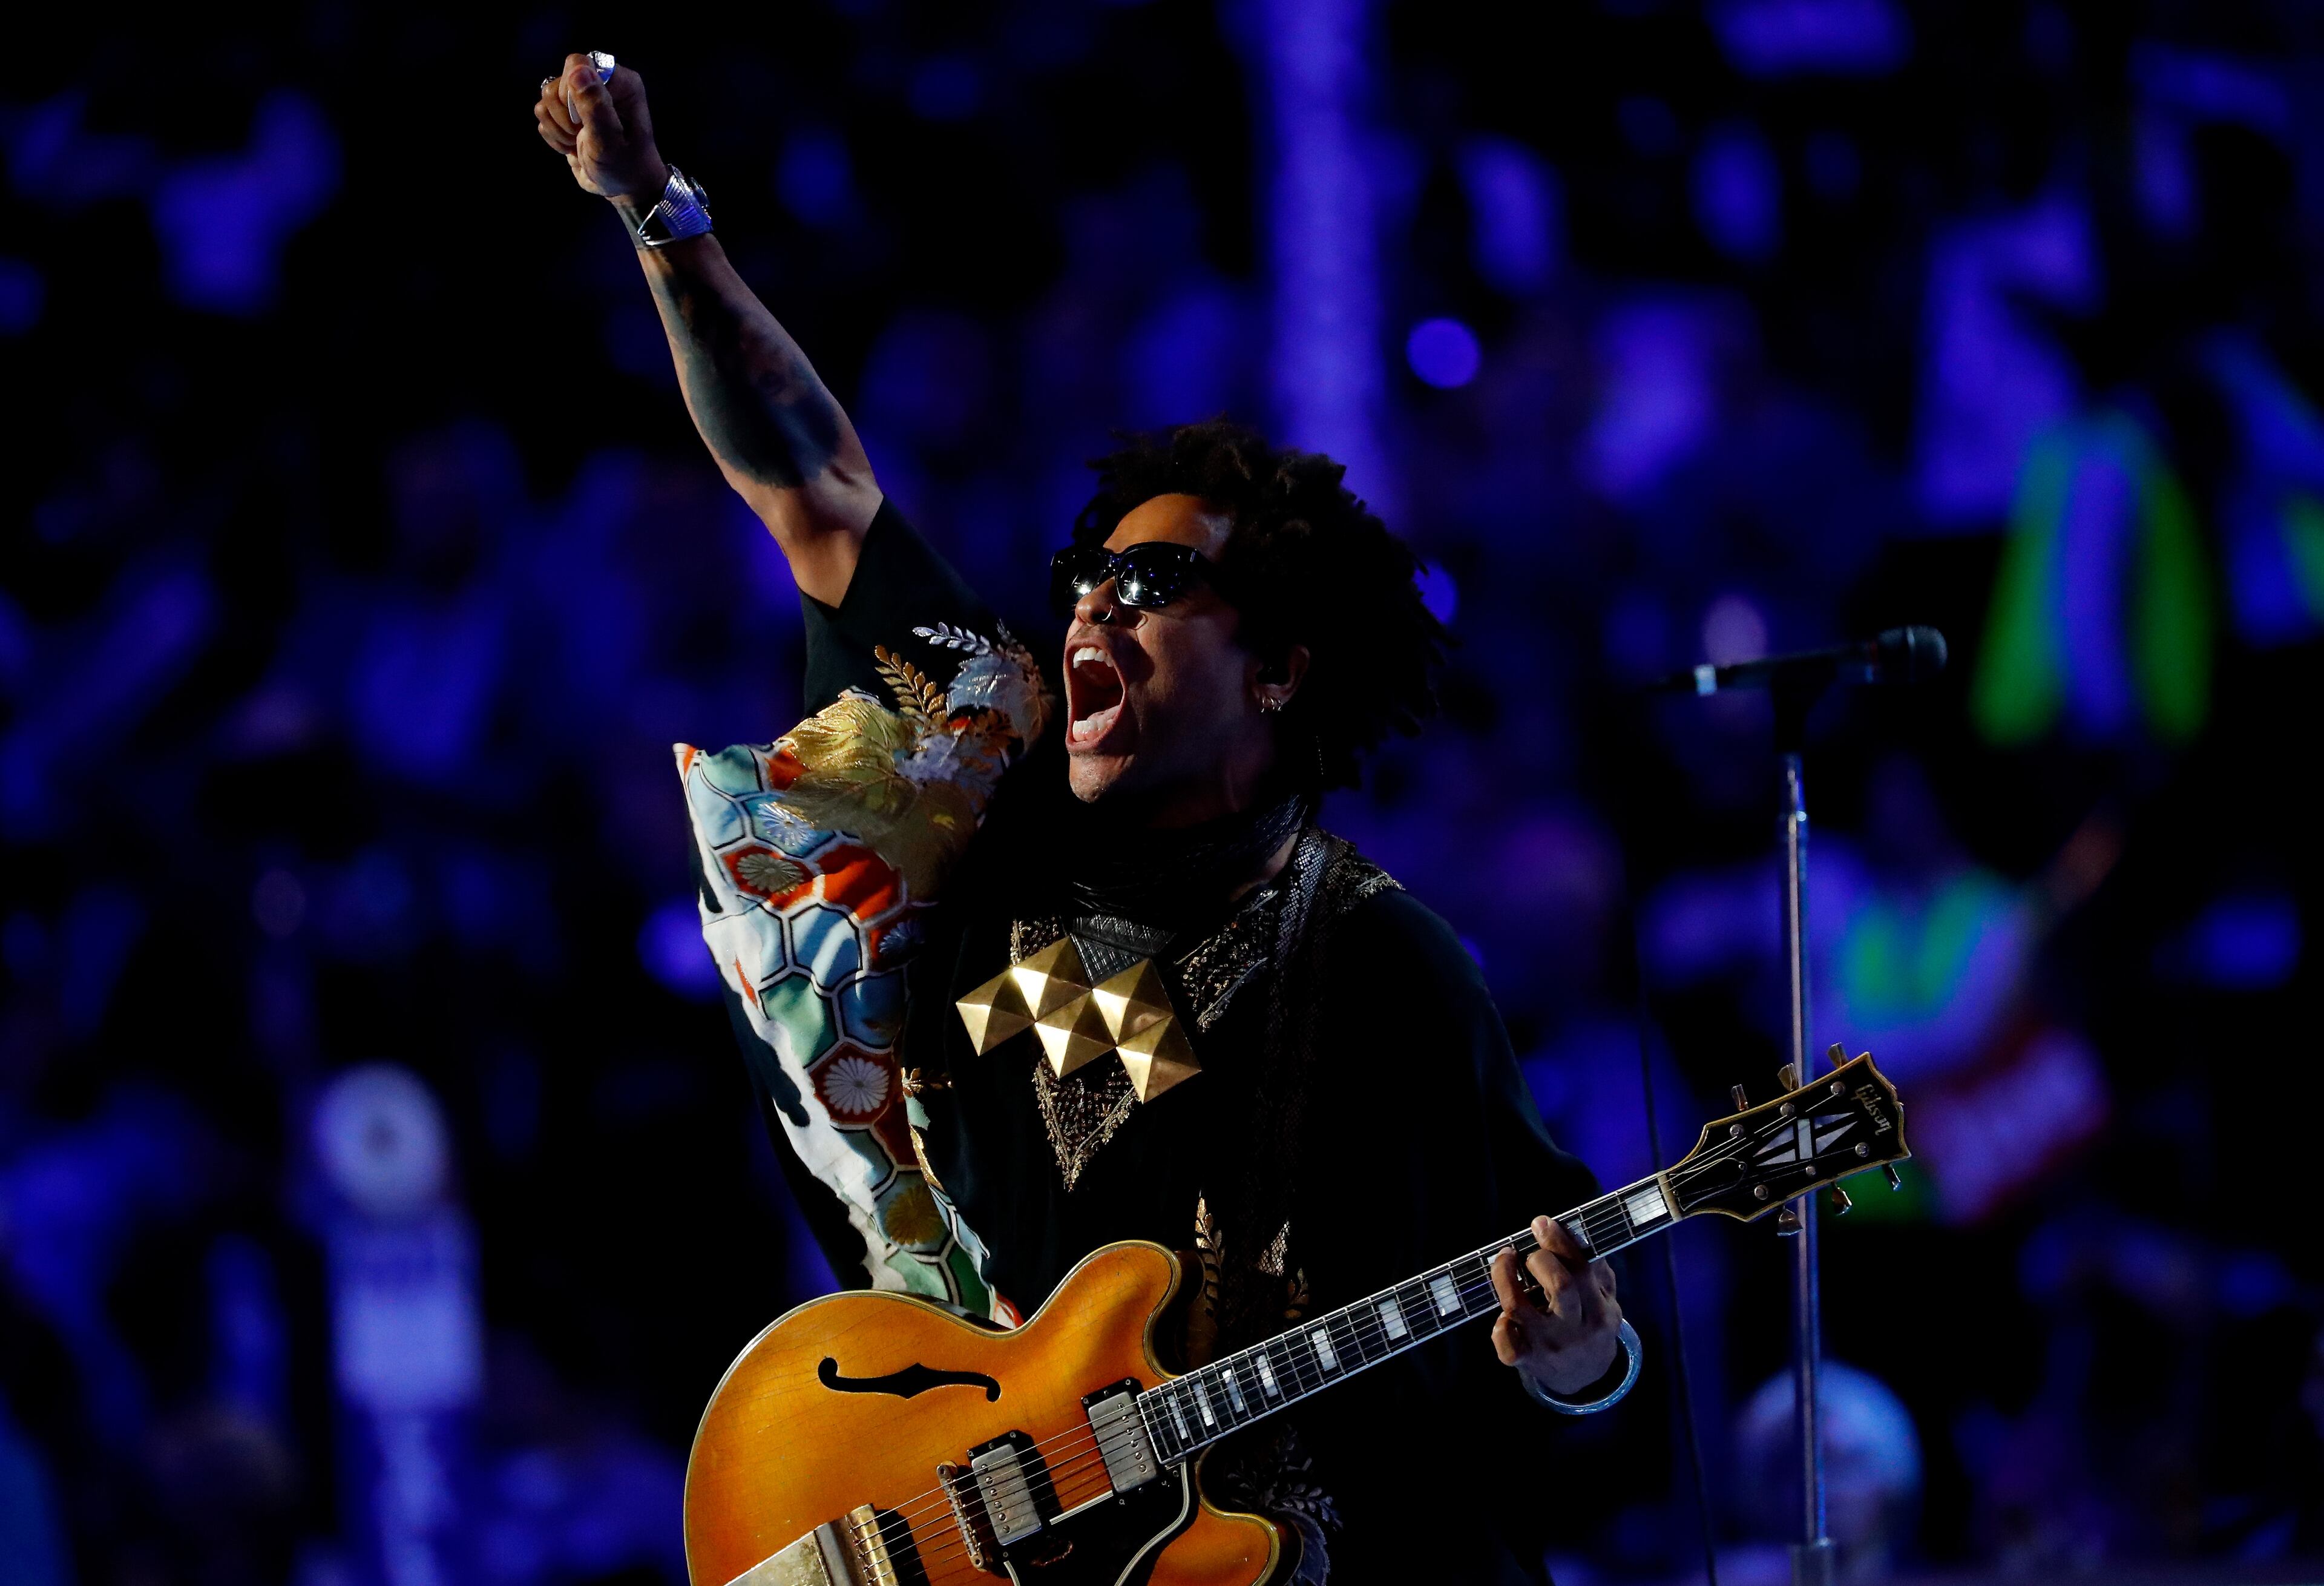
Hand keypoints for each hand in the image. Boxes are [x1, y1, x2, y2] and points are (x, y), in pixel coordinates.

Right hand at [534, 53, 668, 202]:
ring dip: (558, 128)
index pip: (577, 64)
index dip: (571, 92)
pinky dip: (554, 135)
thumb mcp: (610, 140)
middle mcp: (600, 84)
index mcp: (620, 82)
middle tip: (582, 134)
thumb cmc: (625, 167)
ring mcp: (581, 99)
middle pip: (556, 82)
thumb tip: (578, 70)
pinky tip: (571, 146)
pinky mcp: (567, 115)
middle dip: (564, 115)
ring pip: (546, 99)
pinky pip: (543, 115)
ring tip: (578, 142)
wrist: (622, 190)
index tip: (582, 119)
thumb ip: (595, 105)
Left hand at [1490, 1214, 1622, 1397]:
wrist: (1586, 1376)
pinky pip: (1504, 1342)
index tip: (1541, 1223)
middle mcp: (1576, 1331)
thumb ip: (1595, 1267)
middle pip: (1559, 1285)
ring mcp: (1549, 1347)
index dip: (1558, 1241)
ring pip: (1517, 1306)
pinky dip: (1500, 1325)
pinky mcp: (1527, 1360)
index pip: (1581, 1270)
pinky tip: (1505, 1315)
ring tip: (1504, 1260)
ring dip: (1504, 1276)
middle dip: (1539, 1259)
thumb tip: (1573, 1229)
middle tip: (1527, 1251)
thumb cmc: (1591, 1322)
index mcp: (1600, 1311)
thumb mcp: (1604, 1297)